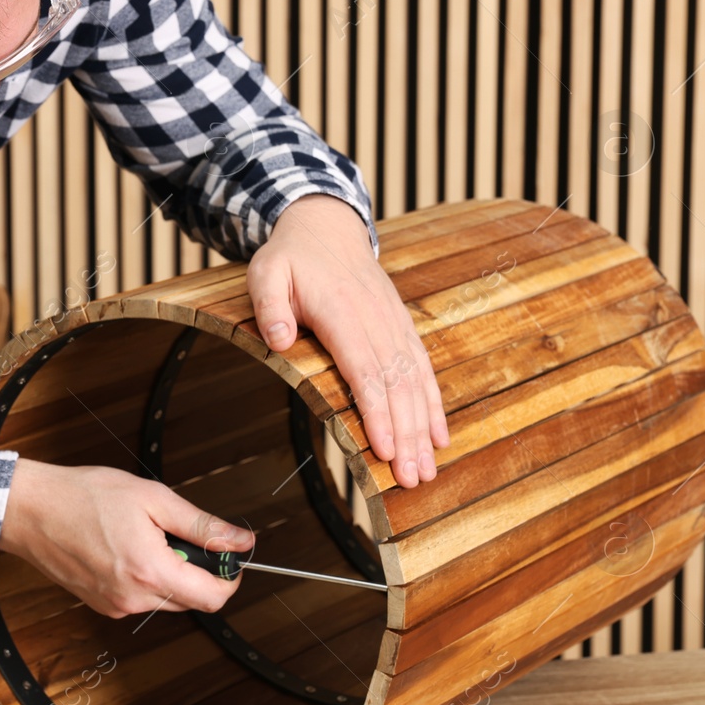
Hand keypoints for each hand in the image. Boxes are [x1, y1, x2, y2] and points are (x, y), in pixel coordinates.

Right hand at [0, 458, 253, 617]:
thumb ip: (202, 524)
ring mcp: (115, 606)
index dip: (230, 578)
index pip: (213, 598)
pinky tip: (124, 547)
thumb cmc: (83, 496)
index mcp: (151, 572)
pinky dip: (145, 576)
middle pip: (191, 599)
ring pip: (166, 598)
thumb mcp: (152, 498)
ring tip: (143, 535)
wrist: (30, 509)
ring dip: (169, 572)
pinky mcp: (102, 605)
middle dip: (196, 569)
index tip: (228, 556)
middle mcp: (134, 599)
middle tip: (175, 532)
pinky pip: (141, 597)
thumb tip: (241, 541)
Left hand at [247, 194, 449, 487]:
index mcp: (342, 312)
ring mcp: (393, 324)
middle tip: (413, 479)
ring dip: (424, 428)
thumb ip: (269, 305)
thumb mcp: (266, 273)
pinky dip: (433, 404)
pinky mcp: (400, 327)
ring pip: (415, 381)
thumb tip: (279, 339)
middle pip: (397, 385)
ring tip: (427, 470)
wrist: (325, 226)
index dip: (377, 413)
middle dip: (408, 434)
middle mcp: (376, 320)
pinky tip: (439, 436)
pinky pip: (422, 368)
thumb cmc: (290, 257)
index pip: (364, 371)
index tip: (387, 450)